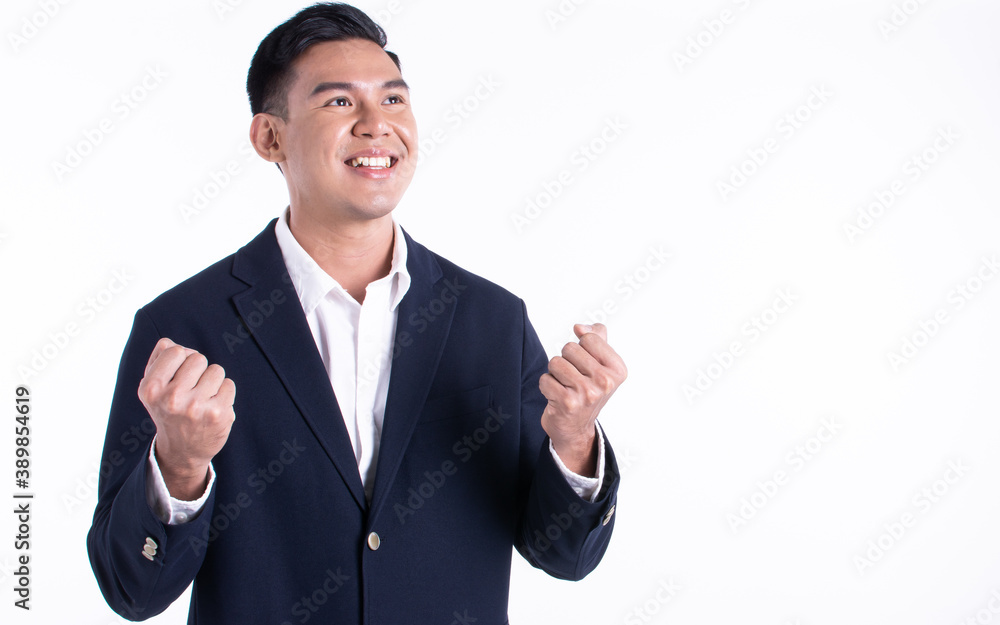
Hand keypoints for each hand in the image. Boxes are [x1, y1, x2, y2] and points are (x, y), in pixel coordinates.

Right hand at [137, 338, 235, 499]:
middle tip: (191, 390)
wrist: (182, 451)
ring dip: (212, 381)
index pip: (175, 350)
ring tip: (202, 399)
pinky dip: (224, 393)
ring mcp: (196, 407)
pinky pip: (229, 384)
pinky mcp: (218, 414)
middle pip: (198, 358)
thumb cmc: (169, 410)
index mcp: (151, 389)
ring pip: (216, 370)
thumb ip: (158, 360)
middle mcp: (172, 398)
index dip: (180, 359)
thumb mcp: (153, 388)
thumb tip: (170, 343)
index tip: (178, 376)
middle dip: (198, 370)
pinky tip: (213, 407)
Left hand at [539, 323, 626, 475]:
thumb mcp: (600, 364)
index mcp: (617, 369)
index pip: (589, 338)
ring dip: (555, 374)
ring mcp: (587, 393)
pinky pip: (545, 378)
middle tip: (573, 379)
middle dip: (566, 361)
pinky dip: (546, 386)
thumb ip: (596, 337)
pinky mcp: (567, 403)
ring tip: (565, 387)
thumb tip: (580, 327)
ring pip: (555, 362)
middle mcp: (605, 382)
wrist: (576, 429)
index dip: (581, 349)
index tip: (585, 366)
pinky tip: (556, 397)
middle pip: (570, 348)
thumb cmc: (587, 392)